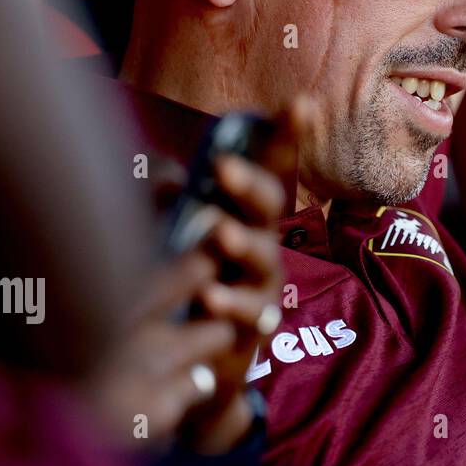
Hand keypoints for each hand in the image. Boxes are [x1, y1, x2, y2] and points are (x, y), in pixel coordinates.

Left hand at [92, 97, 310, 455]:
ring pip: (262, 255)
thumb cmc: (190, 283)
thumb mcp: (177, 235)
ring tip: (220, 234)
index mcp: (246, 211)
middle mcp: (262, 240)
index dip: (288, 134)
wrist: (198, 362)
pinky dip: (230, 304)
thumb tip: (163, 173)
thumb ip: (172, 201)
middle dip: (249, 183)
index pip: (271, 165)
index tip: (301, 102)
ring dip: (241, 242)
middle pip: (268, 203)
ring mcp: (262, 283)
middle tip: (222, 167)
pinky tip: (209, 297)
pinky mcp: (253, 326)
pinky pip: (249, 313)